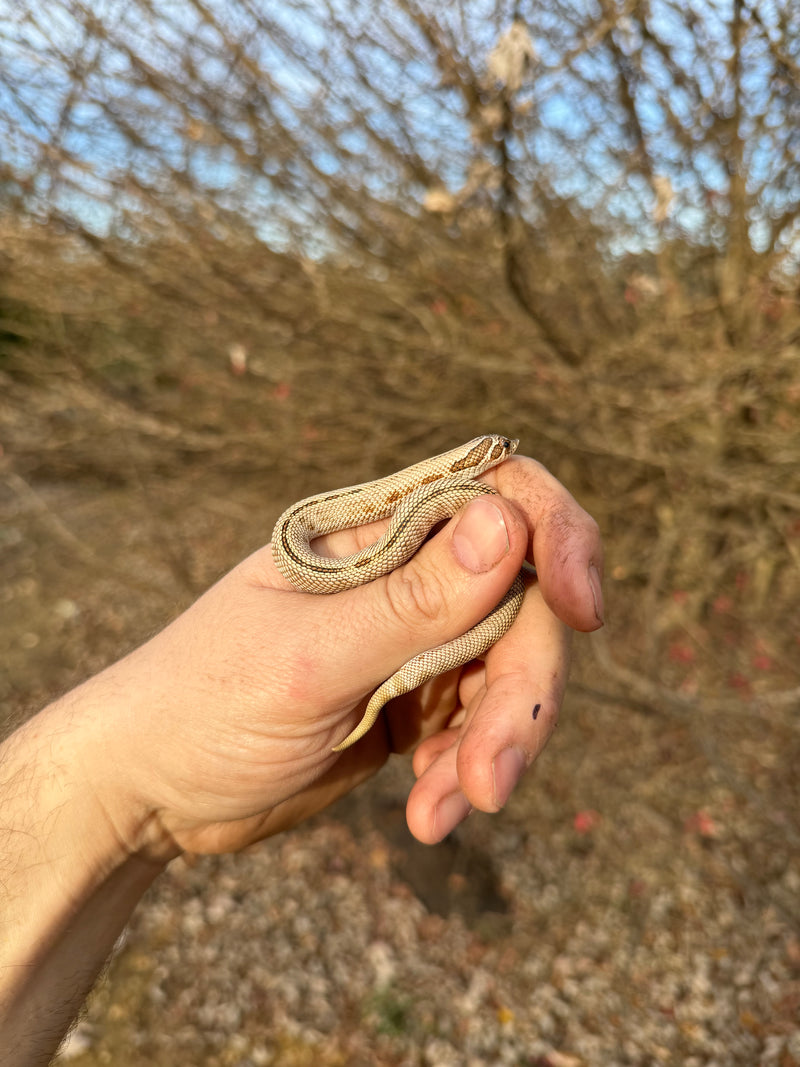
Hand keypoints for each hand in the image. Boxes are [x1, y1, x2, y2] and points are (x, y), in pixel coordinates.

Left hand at [61, 453, 601, 856]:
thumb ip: (413, 601)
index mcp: (372, 535)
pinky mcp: (411, 699)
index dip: (557, 538)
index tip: (584, 609)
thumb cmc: (201, 705)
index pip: (497, 494)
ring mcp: (410, 639)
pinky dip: (465, 773)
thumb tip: (511, 521)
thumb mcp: (308, 659)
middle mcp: (403, 574)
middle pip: (519, 607)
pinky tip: (425, 816)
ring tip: (443, 813)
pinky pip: (476, 727)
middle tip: (492, 782)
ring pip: (506, 674)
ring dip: (494, 748)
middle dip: (521, 696)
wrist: (149, 791)